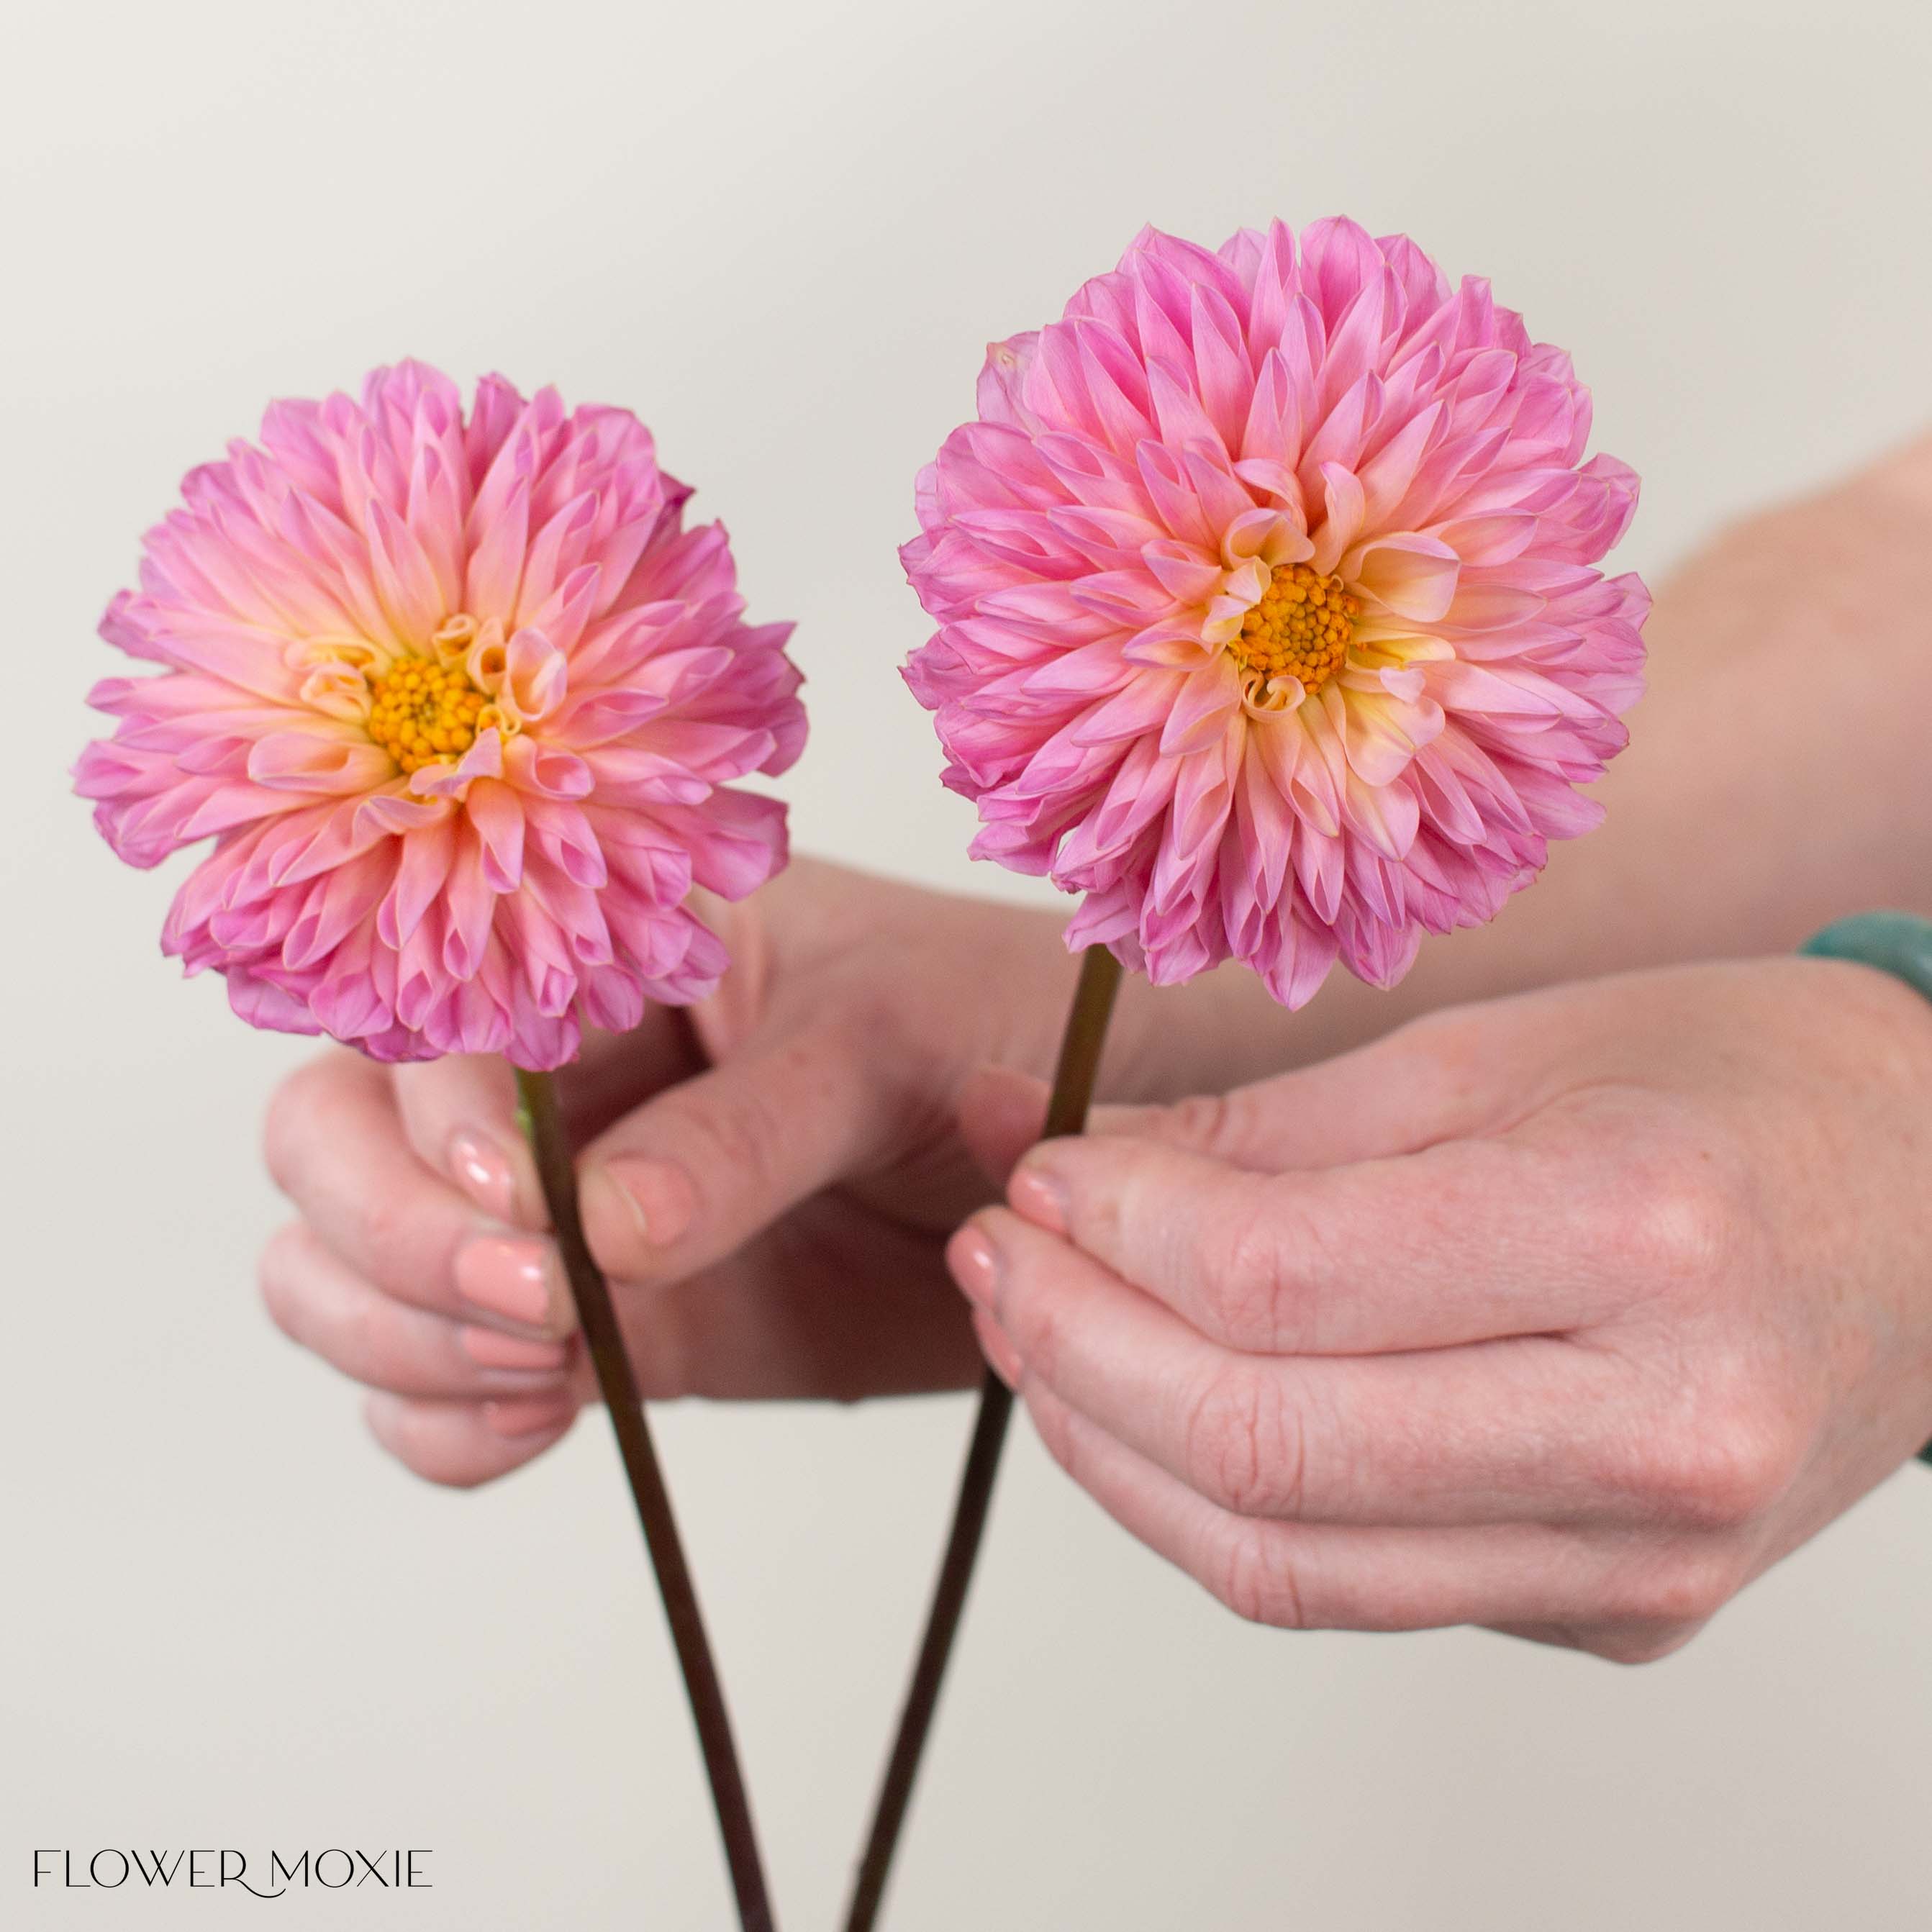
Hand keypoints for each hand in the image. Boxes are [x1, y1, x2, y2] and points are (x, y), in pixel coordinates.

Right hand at [257, 858, 1109, 1486]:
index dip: (436, 1122)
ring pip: (339, 1264)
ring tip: (548, 1373)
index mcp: (603, 947)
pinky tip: (541, 1423)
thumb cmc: (1002, 1028)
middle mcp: (555, 1076)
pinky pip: (433, 1382)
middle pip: (326, 1137)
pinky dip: (434, 1419)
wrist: (1087, 1161)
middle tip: (537, 1310)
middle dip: (384, 1234)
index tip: (525, 1214)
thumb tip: (594, 1234)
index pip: (427, 1017)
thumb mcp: (891, 1043)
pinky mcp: (599, 1328)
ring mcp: (557, 1212)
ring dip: (391, 1335)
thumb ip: (750, 1131)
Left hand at [951, 957, 1931, 1660]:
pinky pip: (1355, 1585)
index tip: (1040, 1172)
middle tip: (995, 1253)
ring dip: (1111, 1446)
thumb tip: (1050, 1149)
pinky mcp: (1615, 1617)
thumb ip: (1259, 1127)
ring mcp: (1645, 1563)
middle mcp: (1658, 1434)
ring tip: (1037, 1333)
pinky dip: (1216, 1504)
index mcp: (1640, 1237)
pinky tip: (1156, 1403)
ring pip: (1280, 1562)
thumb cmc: (1730, 1088)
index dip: (1110, 1231)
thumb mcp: (1493, 1050)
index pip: (1277, 1283)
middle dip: (1068, 1350)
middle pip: (1256, 1449)